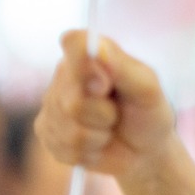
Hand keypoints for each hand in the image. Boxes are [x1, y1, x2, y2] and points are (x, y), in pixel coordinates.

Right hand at [37, 32, 178, 185]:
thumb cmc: (147, 114)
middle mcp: (65, 74)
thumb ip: (124, 68)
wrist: (143, 152)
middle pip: (72, 98)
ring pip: (68, 126)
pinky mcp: (47, 132)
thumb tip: (100, 50)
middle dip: (103, 114)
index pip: (74, 42)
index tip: (106, 85)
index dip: (87, 67)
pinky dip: (89, 151)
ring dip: (98, 135)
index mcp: (90, 54)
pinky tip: (97, 143)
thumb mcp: (147, 90)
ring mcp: (51, 103)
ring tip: (108, 129)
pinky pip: (65, 147)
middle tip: (116, 115)